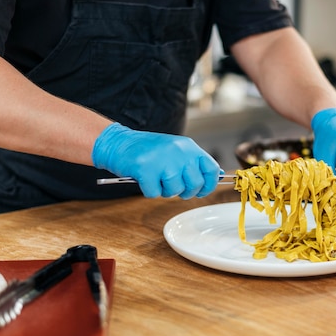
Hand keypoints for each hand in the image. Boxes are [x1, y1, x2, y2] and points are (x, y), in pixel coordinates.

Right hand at [92, 123, 220, 198]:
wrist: (119, 142)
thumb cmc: (148, 149)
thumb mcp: (176, 150)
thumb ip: (194, 162)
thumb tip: (217, 176)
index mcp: (188, 147)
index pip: (211, 169)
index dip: (208, 185)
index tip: (201, 191)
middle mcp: (179, 152)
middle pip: (195, 184)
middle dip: (185, 191)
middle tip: (172, 186)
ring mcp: (163, 160)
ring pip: (174, 191)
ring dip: (164, 190)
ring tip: (156, 178)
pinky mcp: (146, 169)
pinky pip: (154, 193)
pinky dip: (148, 190)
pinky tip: (144, 178)